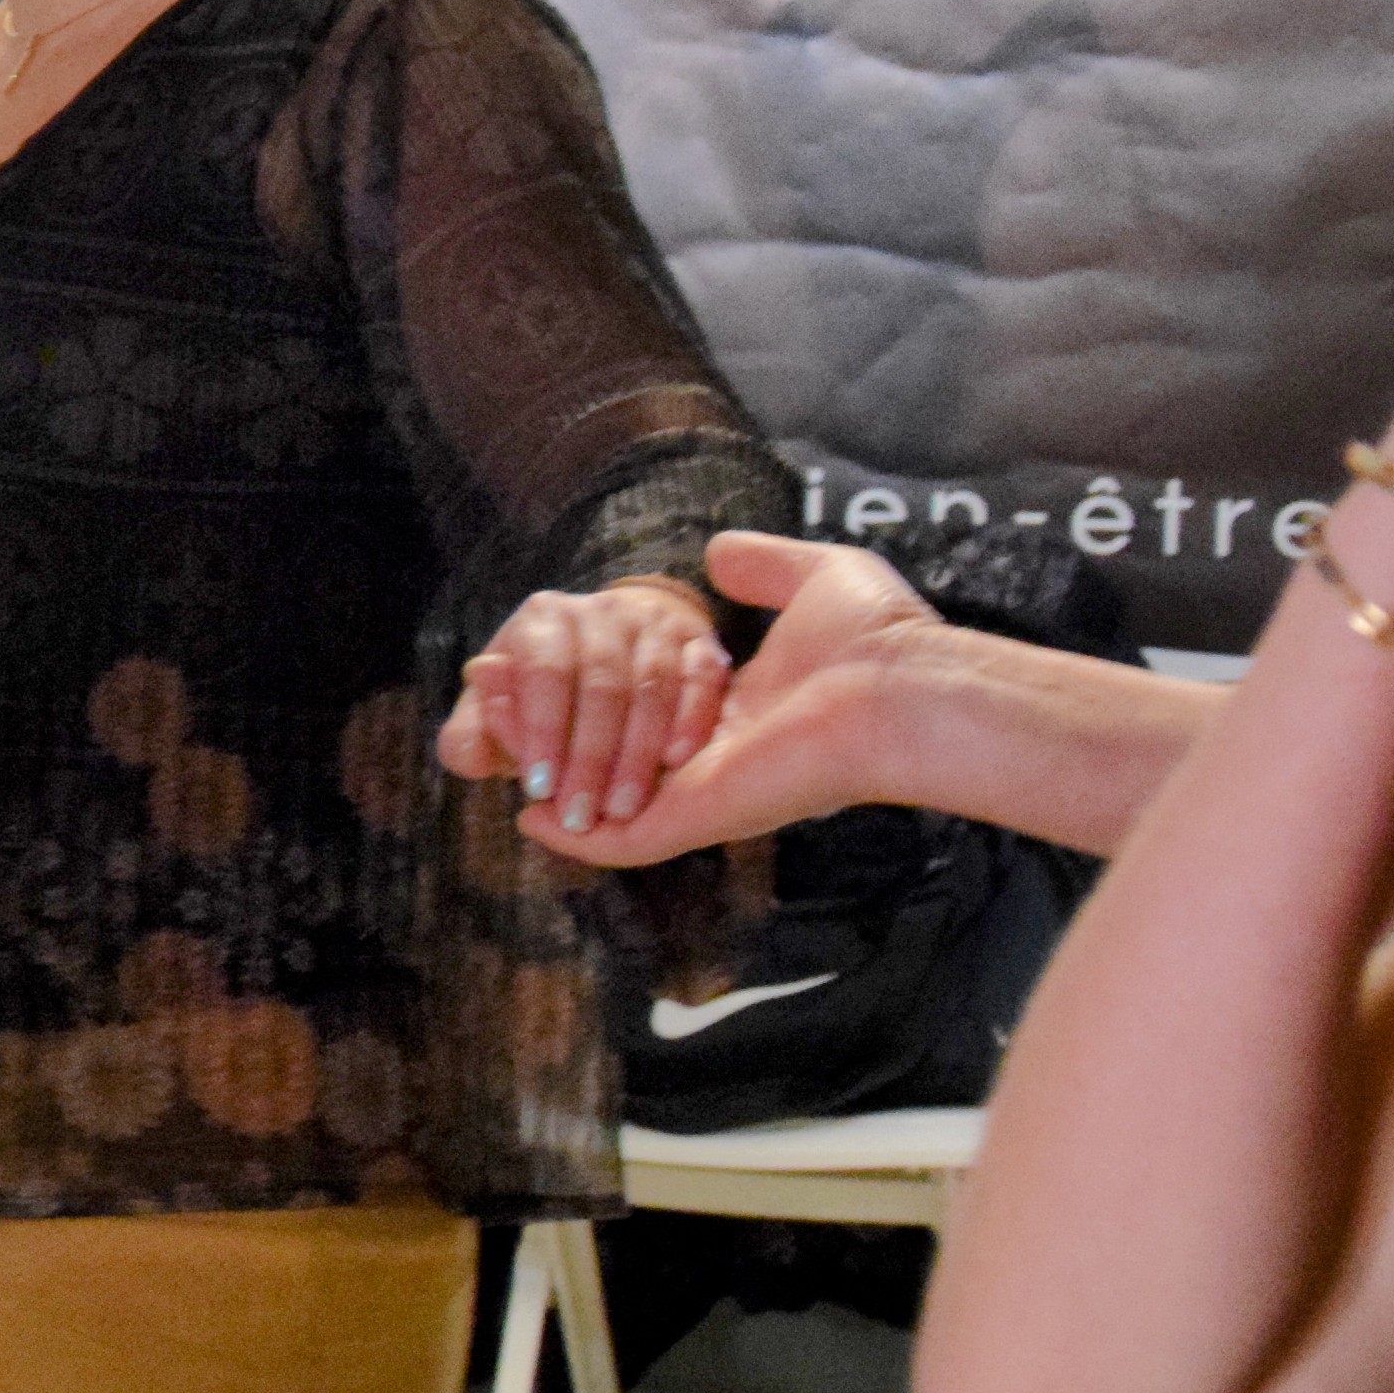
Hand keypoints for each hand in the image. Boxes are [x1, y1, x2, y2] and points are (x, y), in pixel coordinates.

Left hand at [440, 571, 731, 844]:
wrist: (614, 652)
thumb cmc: (542, 700)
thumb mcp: (497, 713)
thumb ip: (473, 736)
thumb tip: (465, 751)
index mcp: (543, 619)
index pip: (542, 673)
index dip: (540, 734)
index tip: (538, 792)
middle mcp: (601, 610)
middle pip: (601, 685)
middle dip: (590, 758)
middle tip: (582, 818)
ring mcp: (656, 623)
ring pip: (653, 685)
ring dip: (638, 752)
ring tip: (624, 810)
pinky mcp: (699, 641)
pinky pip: (702, 678)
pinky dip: (691, 719)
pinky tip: (677, 762)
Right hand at [444, 534, 929, 867]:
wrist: (908, 692)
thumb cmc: (881, 642)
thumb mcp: (819, 578)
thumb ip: (766, 564)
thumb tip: (720, 549)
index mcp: (737, 714)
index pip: (645, 717)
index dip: (589, 699)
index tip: (538, 671)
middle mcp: (715, 763)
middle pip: (611, 764)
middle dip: (547, 742)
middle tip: (490, 714)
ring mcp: (704, 798)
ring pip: (602, 807)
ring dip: (544, 784)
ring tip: (485, 752)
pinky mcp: (695, 818)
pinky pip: (615, 843)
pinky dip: (564, 837)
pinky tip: (521, 815)